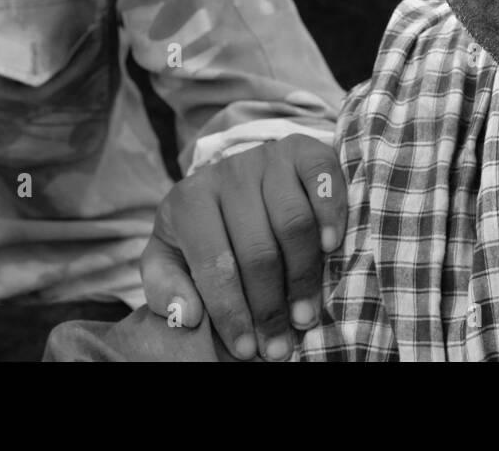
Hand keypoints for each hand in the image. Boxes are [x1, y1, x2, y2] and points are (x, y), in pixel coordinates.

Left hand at [142, 130, 344, 360]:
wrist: (232, 180)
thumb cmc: (203, 231)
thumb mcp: (170, 257)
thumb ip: (166, 287)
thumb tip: (187, 314)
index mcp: (188, 201)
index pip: (214, 265)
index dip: (231, 312)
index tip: (246, 349)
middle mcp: (228, 174)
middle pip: (258, 251)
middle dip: (269, 307)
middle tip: (279, 346)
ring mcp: (268, 158)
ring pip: (294, 223)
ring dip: (304, 277)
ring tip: (305, 317)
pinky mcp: (303, 149)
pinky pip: (324, 179)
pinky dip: (331, 214)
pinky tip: (331, 248)